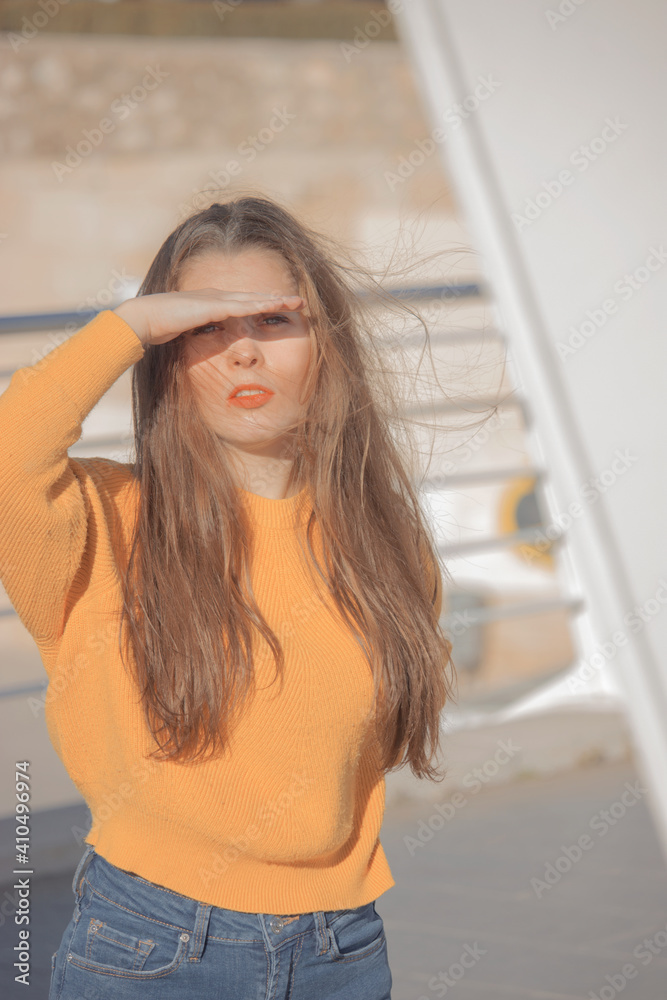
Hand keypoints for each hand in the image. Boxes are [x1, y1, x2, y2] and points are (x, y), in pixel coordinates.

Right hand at [112, 289, 305, 345]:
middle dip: (276, 298)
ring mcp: (215, 299)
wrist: (143, 318)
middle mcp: (216, 296)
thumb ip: (197, 335)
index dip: (262, 303)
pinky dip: (260, 305)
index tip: (280, 306)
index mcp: (211, 302)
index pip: (242, 302)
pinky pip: (243, 306)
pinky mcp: (213, 306)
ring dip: (275, 299)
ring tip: (295, 301)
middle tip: (297, 300)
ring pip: (253, 298)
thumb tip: (202, 345)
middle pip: (253, 297)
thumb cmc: (159, 328)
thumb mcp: (185, 333)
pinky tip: (275, 305)